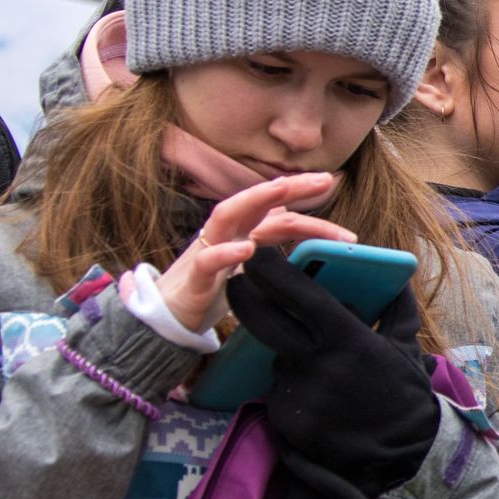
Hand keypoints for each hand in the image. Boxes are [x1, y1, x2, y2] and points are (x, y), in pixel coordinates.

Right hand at [158, 174, 355, 331]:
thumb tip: (310, 234)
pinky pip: (206, 262)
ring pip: (226, 215)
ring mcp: (207, 252)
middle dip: (288, 187)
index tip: (329, 183)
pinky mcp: (194, 280)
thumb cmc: (214, 286)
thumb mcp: (251, 265)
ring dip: (254, 200)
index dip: (300, 197)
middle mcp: (225, 234)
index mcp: (241, 231)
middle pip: (256, 202)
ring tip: (282, 188)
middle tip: (323, 181)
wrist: (169, 317)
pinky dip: (225, 254)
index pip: (275, 209)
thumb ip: (273, 246)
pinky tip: (247, 248)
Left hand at [226, 248, 436, 496]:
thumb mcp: (406, 347)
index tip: (257, 253)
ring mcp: (297, 390)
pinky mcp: (284, 416)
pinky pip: (280, 388)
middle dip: (245, 295)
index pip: (301, 295)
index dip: (274, 271)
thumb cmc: (403, 394)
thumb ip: (399, 309)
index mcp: (348, 338)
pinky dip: (293, 384)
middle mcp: (316, 362)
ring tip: (317, 364)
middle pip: (264, 319)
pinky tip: (317, 395)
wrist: (395, 453)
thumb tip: (396, 279)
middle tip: (235, 279)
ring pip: (277, 355)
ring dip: (287, 351)